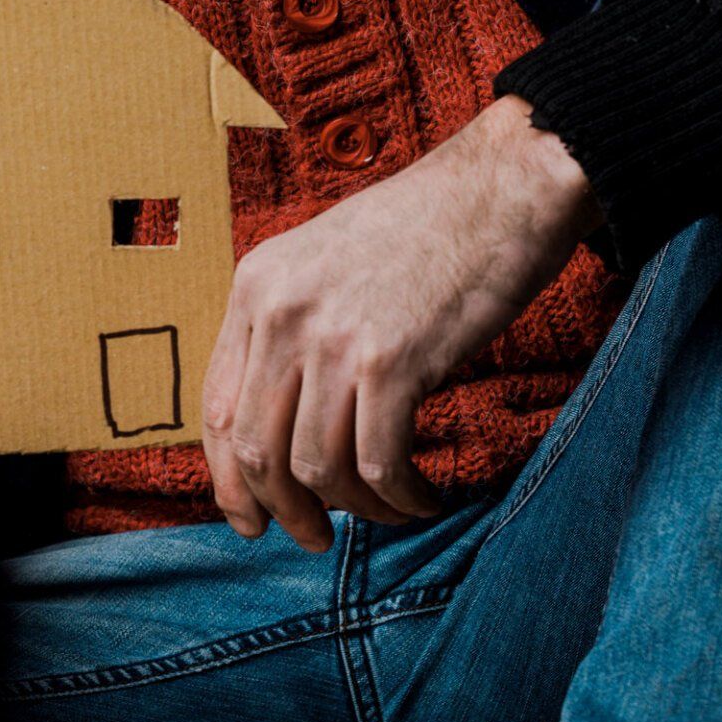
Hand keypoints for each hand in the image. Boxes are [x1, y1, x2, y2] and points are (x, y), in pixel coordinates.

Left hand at [201, 95, 602, 551]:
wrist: (505, 183)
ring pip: (315, 466)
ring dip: (350, 508)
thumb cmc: (427, 227)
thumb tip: (283, 421)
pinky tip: (421, 499)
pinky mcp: (393, 359)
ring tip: (385, 513)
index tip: (247, 517)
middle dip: (280, 510)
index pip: (215, 408)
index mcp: (256, 286)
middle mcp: (281, 312)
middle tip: (312, 538)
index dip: (228, 478)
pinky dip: (397, 498)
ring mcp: (334, 336)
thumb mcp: (326, 262)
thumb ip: (294, 329)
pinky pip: (378, 463)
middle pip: (256, 449)